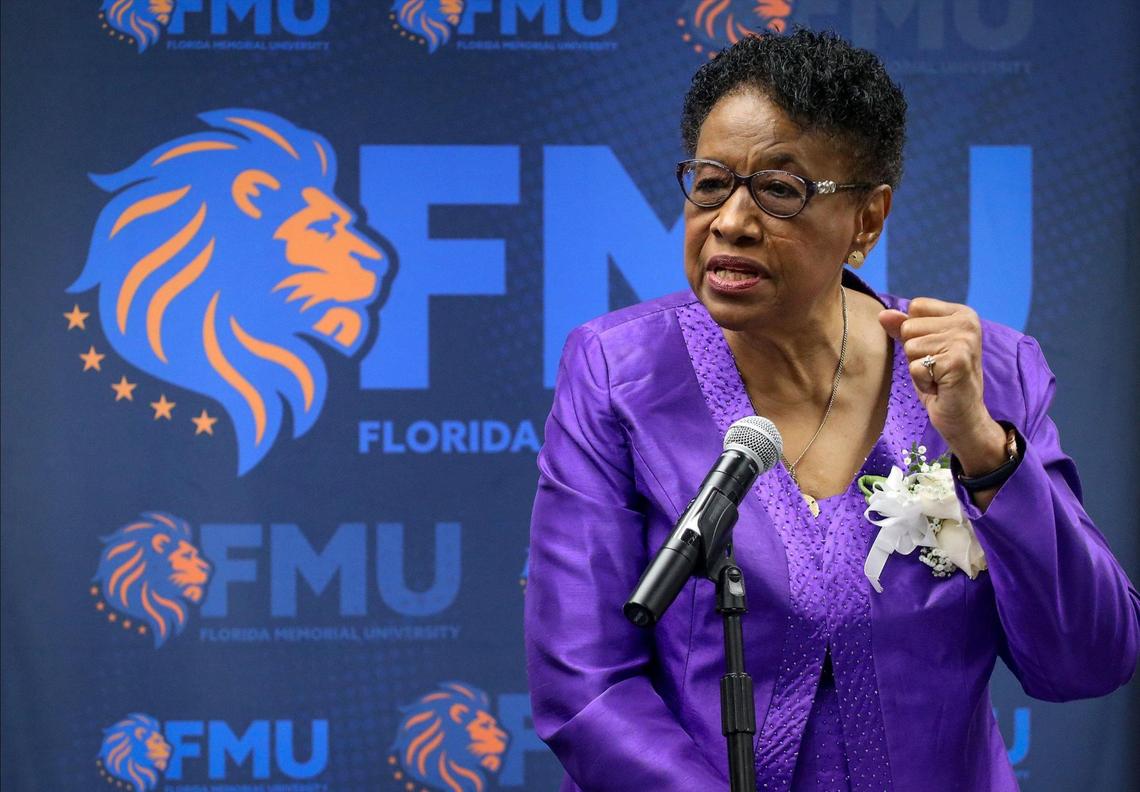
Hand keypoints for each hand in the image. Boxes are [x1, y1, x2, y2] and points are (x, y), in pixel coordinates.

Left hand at [879, 298, 1006, 474]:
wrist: (962, 416)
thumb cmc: (940, 381)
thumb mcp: (920, 349)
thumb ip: (903, 328)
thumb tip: (882, 314)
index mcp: (962, 313)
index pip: (916, 306)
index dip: (915, 332)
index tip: (935, 351)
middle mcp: (968, 322)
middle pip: (909, 326)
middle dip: (916, 352)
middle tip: (937, 367)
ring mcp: (964, 341)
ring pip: (910, 346)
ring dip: (919, 368)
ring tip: (938, 377)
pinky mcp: (957, 361)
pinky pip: (915, 366)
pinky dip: (922, 382)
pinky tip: (940, 387)